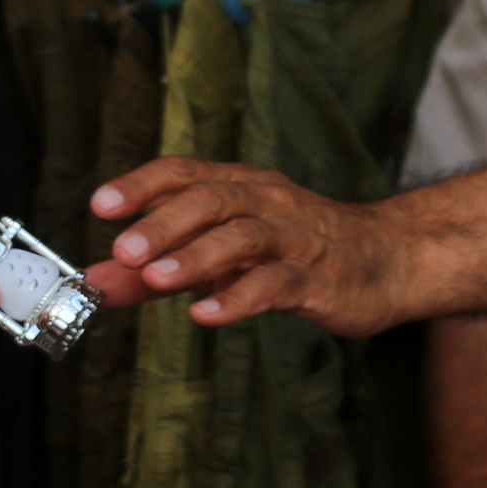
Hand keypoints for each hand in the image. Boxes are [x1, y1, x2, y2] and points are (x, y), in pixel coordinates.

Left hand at [84, 159, 397, 335]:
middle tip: (123, 251)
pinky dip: (239, 298)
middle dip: (162, 224)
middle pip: (210, 200)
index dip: (141, 185)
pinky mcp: (316, 278)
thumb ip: (157, 267)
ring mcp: (293, 239)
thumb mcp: (221, 255)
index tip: (101, 205)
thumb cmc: (296, 250)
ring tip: (158, 280)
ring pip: (242, 237)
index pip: (184, 173)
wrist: (388, 259)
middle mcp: (264, 202)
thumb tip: (98, 280)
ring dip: (196, 257)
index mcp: (239, 186)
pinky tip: (208, 314)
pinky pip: (275, 284)